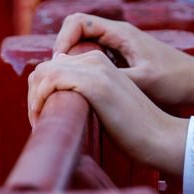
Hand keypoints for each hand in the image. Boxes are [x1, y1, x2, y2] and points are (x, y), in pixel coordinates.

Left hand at [27, 51, 188, 173]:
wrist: (159, 135)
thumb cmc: (134, 127)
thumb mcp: (106, 104)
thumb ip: (87, 93)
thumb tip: (59, 98)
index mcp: (101, 61)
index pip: (56, 65)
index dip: (42, 90)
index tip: (44, 115)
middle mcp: (97, 58)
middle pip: (45, 67)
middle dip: (34, 93)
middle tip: (38, 120)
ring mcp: (97, 68)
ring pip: (44, 72)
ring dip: (34, 98)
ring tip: (39, 121)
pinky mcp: (95, 83)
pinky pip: (51, 80)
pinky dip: (40, 99)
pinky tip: (44, 117)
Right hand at [55, 12, 193, 111]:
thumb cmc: (174, 81)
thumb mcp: (140, 81)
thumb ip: (108, 76)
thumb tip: (76, 76)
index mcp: (121, 32)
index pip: (76, 21)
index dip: (61, 40)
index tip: (58, 64)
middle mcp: (119, 33)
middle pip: (77, 30)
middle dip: (63, 49)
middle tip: (57, 75)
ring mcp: (121, 43)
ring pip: (85, 42)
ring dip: (73, 58)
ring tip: (66, 82)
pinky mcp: (124, 55)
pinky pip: (96, 53)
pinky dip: (85, 65)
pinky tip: (84, 86)